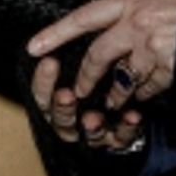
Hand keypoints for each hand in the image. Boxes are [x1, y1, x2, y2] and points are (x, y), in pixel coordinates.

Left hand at [28, 0, 175, 108]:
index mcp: (131, 1)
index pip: (83, 17)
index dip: (55, 33)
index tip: (35, 46)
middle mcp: (137, 23)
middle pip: (98, 55)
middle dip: (86, 76)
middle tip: (79, 89)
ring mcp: (154, 47)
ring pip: (125, 77)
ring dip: (119, 93)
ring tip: (115, 101)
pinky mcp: (170, 65)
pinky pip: (151, 86)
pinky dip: (146, 93)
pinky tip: (144, 95)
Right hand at [28, 52, 143, 151]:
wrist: (133, 90)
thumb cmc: (98, 71)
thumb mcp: (80, 58)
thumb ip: (69, 51)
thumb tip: (55, 37)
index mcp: (56, 100)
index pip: (41, 94)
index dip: (43, 81)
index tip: (49, 62)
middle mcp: (72, 118)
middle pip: (59, 119)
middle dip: (62, 107)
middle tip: (66, 95)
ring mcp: (94, 131)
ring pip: (87, 134)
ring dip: (91, 126)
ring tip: (94, 117)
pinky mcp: (117, 138)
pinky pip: (120, 138)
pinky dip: (126, 128)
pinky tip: (132, 115)